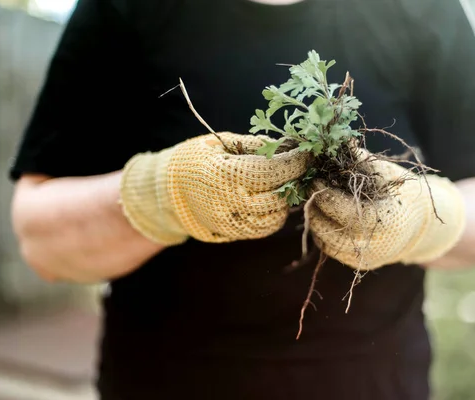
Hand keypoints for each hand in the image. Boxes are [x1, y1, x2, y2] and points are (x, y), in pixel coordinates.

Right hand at [119, 132, 309, 244]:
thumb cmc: (194, 160)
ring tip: (285, 183)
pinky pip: (264, 229)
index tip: (308, 151)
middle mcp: (228, 202)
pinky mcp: (232, 233)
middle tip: (298, 167)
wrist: (166, 192)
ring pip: (275, 217)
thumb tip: (288, 145)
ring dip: (286, 200)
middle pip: (278, 195)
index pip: (272, 170)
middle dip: (294, 180)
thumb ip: (254, 145)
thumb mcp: (220, 142)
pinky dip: (274, 214)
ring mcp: (230, 222)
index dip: (295, 161)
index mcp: (224, 174)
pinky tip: (272, 199)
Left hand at [307, 151, 465, 269]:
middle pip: (330, 228)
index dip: (327, 196)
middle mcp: (374, 245)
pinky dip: (322, 229)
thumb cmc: (401, 194)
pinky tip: (324, 212)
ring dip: (315, 217)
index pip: (347, 213)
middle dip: (316, 205)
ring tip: (316, 198)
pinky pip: (328, 246)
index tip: (316, 179)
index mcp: (387, 221)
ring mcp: (363, 257)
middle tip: (312, 186)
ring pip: (324, 239)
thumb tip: (335, 141)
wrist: (420, 225)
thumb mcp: (385, 173)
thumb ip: (360, 160)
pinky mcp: (355, 262)